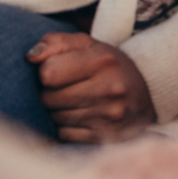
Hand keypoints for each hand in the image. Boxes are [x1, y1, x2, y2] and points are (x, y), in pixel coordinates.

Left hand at [30, 32, 157, 143]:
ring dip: (58, 111)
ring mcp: (110, 114)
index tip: (59, 71)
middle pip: (48, 98)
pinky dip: (67, 127)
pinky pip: (66, 135)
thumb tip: (30, 56)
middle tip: (67, 88)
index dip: (47, 72)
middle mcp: (109, 88)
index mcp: (102, 60)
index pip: (48, 73)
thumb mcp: (86, 44)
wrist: (147, 93)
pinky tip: (82, 117)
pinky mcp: (108, 136)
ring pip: (55, 118)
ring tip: (75, 102)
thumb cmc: (107, 65)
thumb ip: (55, 42)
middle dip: (50, 93)